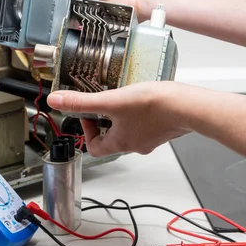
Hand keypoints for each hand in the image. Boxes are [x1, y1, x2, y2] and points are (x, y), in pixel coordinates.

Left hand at [46, 81, 191, 156]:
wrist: (189, 106)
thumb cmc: (153, 106)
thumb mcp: (111, 101)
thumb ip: (82, 102)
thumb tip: (56, 101)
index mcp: (120, 143)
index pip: (94, 147)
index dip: (86, 132)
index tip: (88, 114)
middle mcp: (135, 145)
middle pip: (111, 138)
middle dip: (104, 120)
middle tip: (105, 102)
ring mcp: (151, 138)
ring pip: (129, 130)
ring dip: (121, 116)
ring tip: (123, 97)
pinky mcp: (163, 129)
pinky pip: (145, 124)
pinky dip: (139, 113)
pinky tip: (143, 99)